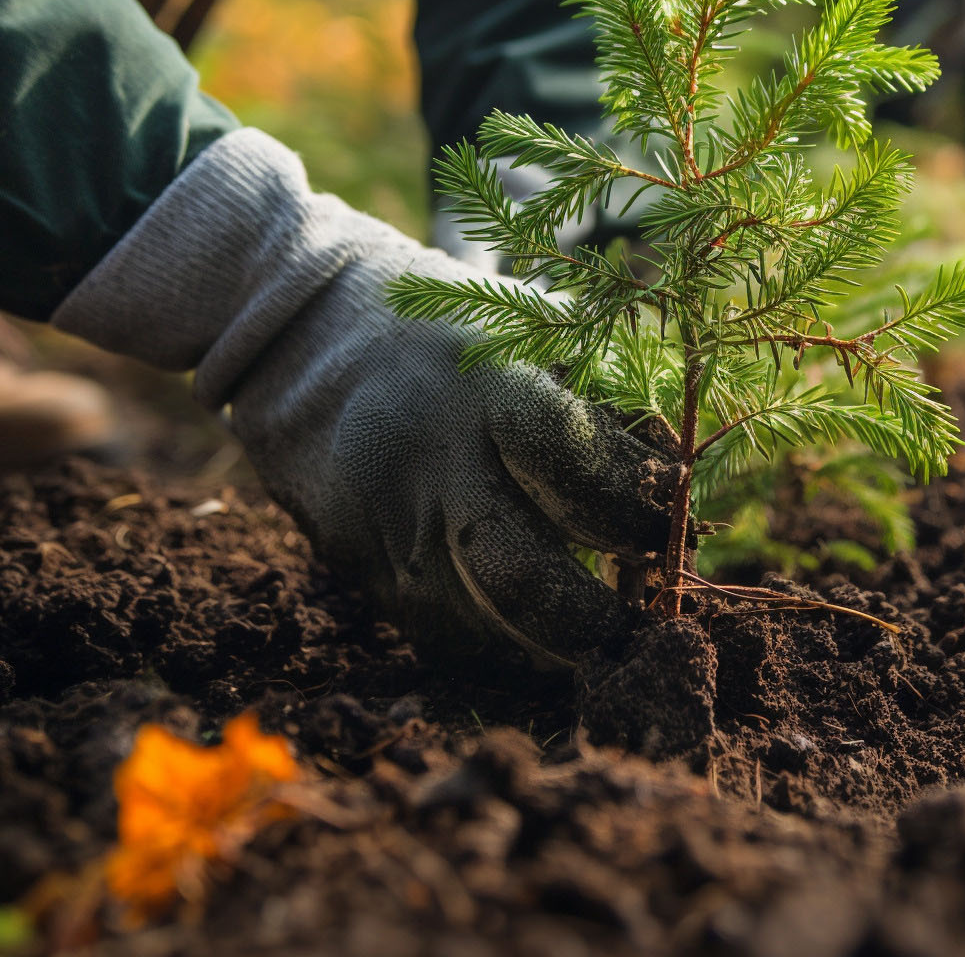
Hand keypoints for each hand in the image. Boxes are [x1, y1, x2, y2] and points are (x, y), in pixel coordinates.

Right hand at [57, 132, 672, 663]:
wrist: (291, 325)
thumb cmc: (437, 321)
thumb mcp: (522, 321)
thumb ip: (600, 389)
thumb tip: (673, 474)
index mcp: (487, 383)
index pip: (575, 467)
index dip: (633, 513)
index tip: (669, 533)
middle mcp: (429, 455)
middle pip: (520, 575)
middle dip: (588, 621)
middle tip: (633, 636)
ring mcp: (379, 512)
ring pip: (471, 618)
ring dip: (536, 643)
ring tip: (586, 642)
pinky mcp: (344, 550)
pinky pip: (422, 620)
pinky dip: (480, 635)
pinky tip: (517, 636)